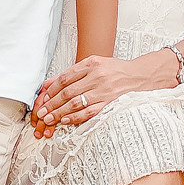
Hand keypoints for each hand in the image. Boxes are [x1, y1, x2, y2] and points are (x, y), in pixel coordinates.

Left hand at [30, 51, 175, 137]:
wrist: (142, 76)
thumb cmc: (116, 71)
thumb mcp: (96, 64)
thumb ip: (73, 73)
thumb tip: (49, 83)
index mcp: (92, 64)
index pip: (65, 77)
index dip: (51, 89)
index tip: (43, 98)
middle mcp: (97, 76)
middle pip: (68, 91)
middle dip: (52, 103)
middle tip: (41, 112)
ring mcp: (104, 90)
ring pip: (76, 103)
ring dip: (60, 112)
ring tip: (49, 118)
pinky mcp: (110, 103)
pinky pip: (89, 111)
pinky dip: (76, 117)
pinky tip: (66, 120)